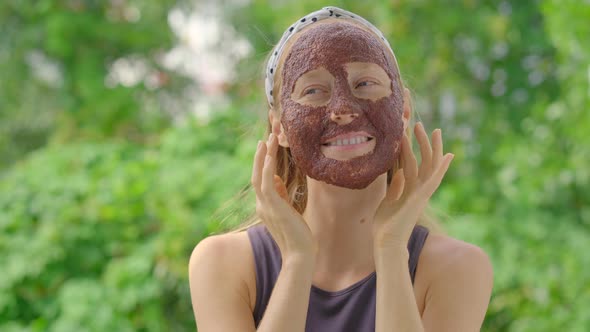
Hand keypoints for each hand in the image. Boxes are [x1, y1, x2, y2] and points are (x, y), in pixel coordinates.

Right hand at [251, 133, 316, 261]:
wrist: (299, 255)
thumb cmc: (298, 235)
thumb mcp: (289, 210)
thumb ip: (281, 195)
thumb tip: (277, 179)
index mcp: (265, 206)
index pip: (261, 180)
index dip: (263, 163)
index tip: (268, 147)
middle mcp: (262, 204)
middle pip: (256, 174)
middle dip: (261, 155)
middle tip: (265, 138)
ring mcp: (265, 206)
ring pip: (259, 176)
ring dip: (263, 156)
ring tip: (268, 139)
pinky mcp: (273, 207)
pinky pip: (266, 183)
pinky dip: (267, 168)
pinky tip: (271, 155)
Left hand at [373, 123, 453, 250]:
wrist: (387, 243)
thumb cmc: (386, 225)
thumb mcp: (389, 201)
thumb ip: (395, 187)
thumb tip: (398, 173)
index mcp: (412, 189)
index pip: (417, 163)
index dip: (419, 148)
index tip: (425, 134)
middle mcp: (419, 189)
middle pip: (426, 160)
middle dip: (424, 141)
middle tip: (420, 123)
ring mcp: (420, 194)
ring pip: (425, 164)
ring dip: (423, 145)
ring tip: (420, 127)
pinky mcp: (418, 199)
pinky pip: (428, 179)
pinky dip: (438, 167)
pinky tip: (439, 155)